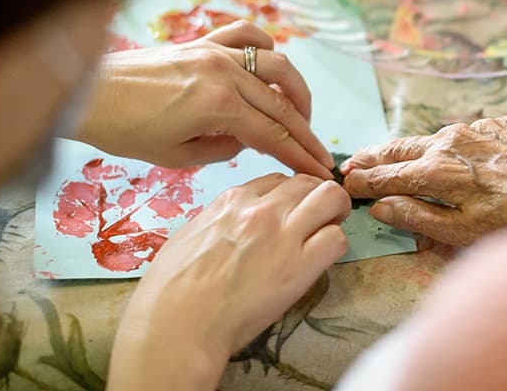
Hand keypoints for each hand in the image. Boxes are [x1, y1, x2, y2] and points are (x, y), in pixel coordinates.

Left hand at [72, 20, 334, 177]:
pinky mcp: (203, 41)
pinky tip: (269, 67)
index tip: (321, 173)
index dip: (301, 156)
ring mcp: (215, 51)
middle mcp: (224, 73)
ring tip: (301, 114)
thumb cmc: (124, 131)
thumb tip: (246, 140)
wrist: (87, 94)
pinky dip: (266, 48)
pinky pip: (247, 35)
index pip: (273, 135)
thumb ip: (222, 149)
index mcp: (218, 106)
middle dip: (307, 133)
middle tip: (322, 155)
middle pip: (282, 104)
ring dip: (297, 91)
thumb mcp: (177, 156)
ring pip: (277, 65)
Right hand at [108, 173, 350, 389]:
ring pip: (331, 198)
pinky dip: (335, 245)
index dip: (289, 195)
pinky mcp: (299, 268)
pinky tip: (321, 260)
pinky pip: (336, 239)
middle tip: (318, 220)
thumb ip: (218, 221)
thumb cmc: (170, 290)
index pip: (277, 180)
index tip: (290, 212)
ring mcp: (281, 235)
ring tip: (327, 232)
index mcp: (231, 200)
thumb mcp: (190, 235)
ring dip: (335, 213)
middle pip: (308, 181)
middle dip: (317, 197)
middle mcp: (260, 210)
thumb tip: (229, 225)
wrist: (176, 325)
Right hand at [342, 116, 506, 245]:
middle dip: (374, 155)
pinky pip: (466, 134)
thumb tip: (380, 207)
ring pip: (432, 137)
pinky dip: (450, 145)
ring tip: (391, 157)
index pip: (386, 173)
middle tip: (354, 163)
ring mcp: (478, 128)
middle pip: (401, 146)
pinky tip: (451, 157)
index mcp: (437, 169)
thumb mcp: (463, 233)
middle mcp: (452, 140)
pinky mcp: (503, 125)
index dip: (362, 180)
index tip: (345, 183)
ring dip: (409, 149)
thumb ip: (417, 218)